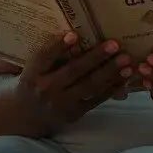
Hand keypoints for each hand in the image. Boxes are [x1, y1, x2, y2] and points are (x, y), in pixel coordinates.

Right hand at [16, 32, 132, 131]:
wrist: (25, 118)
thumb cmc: (32, 83)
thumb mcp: (32, 69)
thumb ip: (49, 55)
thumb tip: (72, 36)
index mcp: (32, 74)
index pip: (44, 58)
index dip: (58, 47)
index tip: (74, 34)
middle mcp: (45, 90)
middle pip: (73, 71)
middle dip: (95, 58)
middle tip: (114, 45)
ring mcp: (61, 104)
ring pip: (88, 86)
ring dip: (110, 73)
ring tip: (127, 61)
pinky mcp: (74, 114)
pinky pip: (96, 100)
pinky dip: (112, 88)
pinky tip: (125, 77)